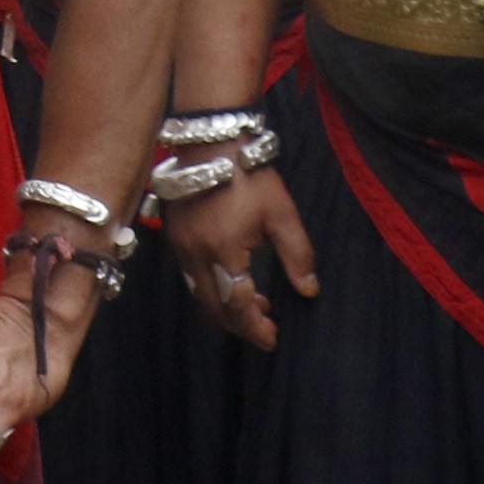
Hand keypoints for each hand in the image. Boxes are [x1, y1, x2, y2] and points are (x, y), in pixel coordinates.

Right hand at [168, 165, 318, 350]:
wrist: (211, 143)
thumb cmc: (250, 177)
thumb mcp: (282, 215)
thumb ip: (297, 256)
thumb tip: (308, 290)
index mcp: (224, 251)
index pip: (237, 305)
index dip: (255, 328)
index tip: (272, 339)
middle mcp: (195, 255)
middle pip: (214, 308)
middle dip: (239, 325)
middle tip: (265, 329)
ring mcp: (180, 247)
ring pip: (199, 295)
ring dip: (225, 308)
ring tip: (255, 305)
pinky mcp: (175, 237)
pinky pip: (190, 277)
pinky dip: (211, 289)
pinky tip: (231, 280)